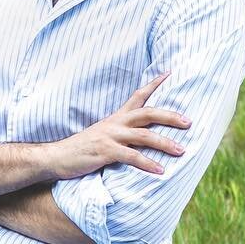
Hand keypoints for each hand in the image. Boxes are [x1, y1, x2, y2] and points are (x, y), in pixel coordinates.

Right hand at [45, 73, 189, 179]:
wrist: (55, 157)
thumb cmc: (79, 150)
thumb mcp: (100, 136)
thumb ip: (118, 134)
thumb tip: (135, 138)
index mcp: (115, 119)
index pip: (137, 96)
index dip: (154, 84)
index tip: (169, 73)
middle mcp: (115, 124)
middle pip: (148, 113)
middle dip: (170, 116)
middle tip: (189, 122)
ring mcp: (110, 137)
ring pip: (144, 136)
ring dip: (165, 143)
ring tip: (182, 151)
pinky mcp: (105, 152)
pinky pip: (131, 157)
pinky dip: (147, 164)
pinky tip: (160, 171)